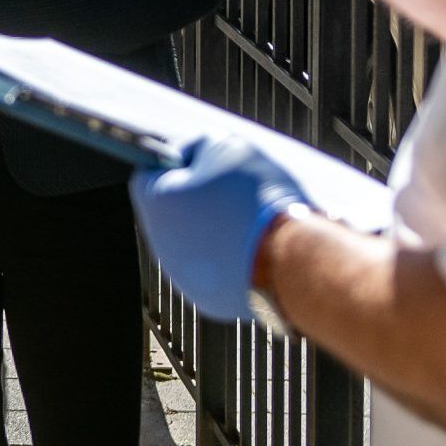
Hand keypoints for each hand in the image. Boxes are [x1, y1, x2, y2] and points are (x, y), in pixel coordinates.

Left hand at [130, 136, 310, 321]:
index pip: (150, 174)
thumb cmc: (259, 200)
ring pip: (192, 243)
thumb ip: (198, 146)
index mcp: (157, 202)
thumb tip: (187, 154)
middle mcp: (160, 243)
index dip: (178, 165)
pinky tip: (254, 250)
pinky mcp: (208, 299)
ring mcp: (183, 276)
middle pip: (172, 211)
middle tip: (234, 192)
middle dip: (197, 200)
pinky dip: (229, 261)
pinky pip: (213, 271)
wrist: (294, 261)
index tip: (204, 164)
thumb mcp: (228, 147)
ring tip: (249, 222)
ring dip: (213, 231)